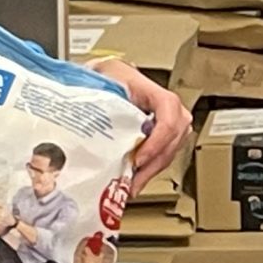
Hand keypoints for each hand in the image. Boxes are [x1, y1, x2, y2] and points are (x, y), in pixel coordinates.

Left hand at [95, 58, 188, 189]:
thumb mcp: (99, 82)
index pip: (169, 114)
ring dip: (152, 170)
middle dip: (154, 163)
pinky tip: (135, 179)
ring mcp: (167, 119)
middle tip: (134, 180)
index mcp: (151, 90)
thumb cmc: (103, 77)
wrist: (105, 76)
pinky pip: (163, 153)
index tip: (139, 158)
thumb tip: (88, 121)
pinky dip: (150, 169)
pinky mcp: (160, 132)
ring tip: (133, 186)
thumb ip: (98, 99)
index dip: (158, 140)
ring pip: (172, 148)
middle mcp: (165, 105)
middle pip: (175, 137)